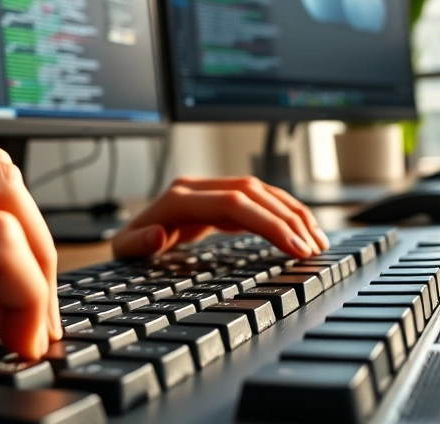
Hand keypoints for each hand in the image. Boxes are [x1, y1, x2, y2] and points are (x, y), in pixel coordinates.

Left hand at [112, 176, 327, 259]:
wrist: (126, 235)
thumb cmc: (127, 247)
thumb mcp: (123, 251)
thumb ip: (137, 244)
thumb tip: (159, 234)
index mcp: (178, 198)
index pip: (233, 203)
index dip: (266, 223)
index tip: (293, 247)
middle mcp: (196, 187)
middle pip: (253, 193)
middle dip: (288, 219)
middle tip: (313, 249)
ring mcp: (209, 190)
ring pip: (259, 191)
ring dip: (291, 213)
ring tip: (316, 241)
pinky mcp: (218, 198)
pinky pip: (256, 199)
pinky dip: (280, 213)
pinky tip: (298, 230)